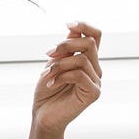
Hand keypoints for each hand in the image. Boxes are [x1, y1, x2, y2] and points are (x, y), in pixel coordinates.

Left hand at [32, 21, 102, 136]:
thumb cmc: (47, 90)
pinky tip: (51, 84)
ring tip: (46, 75)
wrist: (43, 115)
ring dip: (58, 64)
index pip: (95, 37)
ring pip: (82, 59)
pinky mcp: (93, 93)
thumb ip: (65, 49)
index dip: (85, 26)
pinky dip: (61, 76)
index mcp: (86, 60)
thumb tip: (73, 27)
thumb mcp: (53, 64)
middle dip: (66, 44)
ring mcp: (96, 81)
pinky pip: (80, 75)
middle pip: (89, 43)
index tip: (68, 23)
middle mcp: (95, 69)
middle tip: (48, 53)